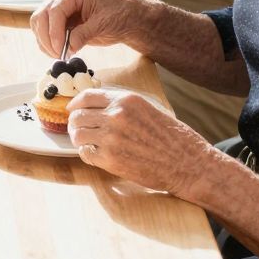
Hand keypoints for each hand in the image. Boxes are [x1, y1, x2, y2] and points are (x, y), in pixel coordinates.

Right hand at [31, 0, 144, 59]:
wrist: (127, 18)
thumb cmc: (120, 14)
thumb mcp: (103, 23)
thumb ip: (84, 34)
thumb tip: (68, 47)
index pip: (55, 10)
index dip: (54, 32)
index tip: (60, 49)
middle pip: (42, 17)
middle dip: (47, 38)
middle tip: (59, 55)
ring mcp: (59, 8)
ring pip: (39, 25)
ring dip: (45, 42)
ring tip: (60, 55)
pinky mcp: (60, 22)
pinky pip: (45, 33)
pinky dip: (48, 44)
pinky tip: (60, 52)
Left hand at [67, 87, 213, 199]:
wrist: (186, 162)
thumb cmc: (172, 137)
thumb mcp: (149, 108)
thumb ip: (124, 106)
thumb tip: (98, 106)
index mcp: (126, 100)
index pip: (88, 96)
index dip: (76, 103)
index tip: (72, 108)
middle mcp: (116, 116)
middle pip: (78, 115)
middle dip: (75, 123)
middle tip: (78, 129)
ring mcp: (112, 138)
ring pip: (77, 134)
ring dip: (78, 139)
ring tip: (86, 143)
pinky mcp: (111, 159)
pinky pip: (86, 153)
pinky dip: (87, 154)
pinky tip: (96, 155)